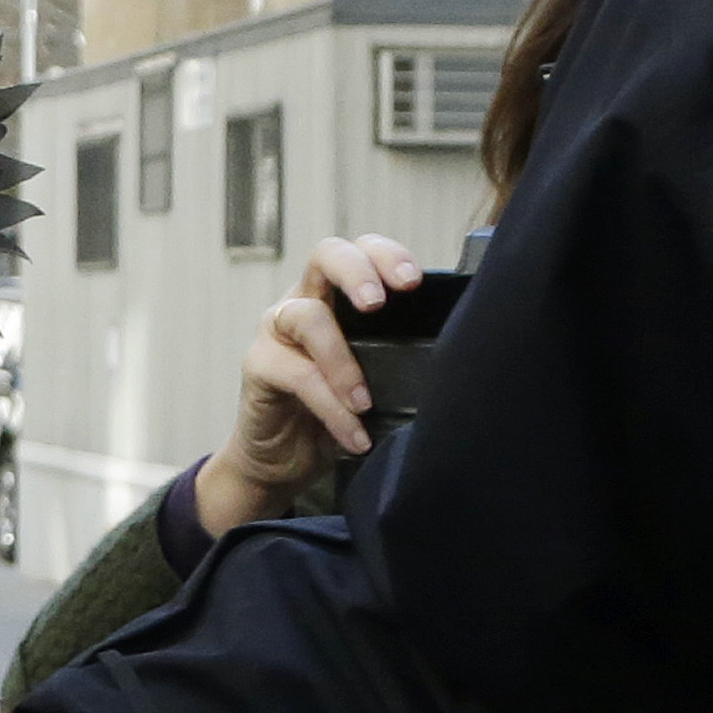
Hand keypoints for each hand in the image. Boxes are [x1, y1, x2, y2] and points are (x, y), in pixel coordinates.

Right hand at [190, 235, 423, 537]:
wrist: (285, 461)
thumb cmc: (339, 413)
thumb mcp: (377, 378)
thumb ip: (399, 357)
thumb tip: (454, 357)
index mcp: (339, 296)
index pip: (362, 251)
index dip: (387, 255)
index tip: (414, 281)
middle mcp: (305, 301)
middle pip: (326, 255)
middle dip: (356, 272)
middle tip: (378, 304)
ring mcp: (277, 331)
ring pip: (307, 316)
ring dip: (342, 361)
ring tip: (365, 403)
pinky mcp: (259, 366)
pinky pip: (296, 374)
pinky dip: (330, 407)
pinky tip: (353, 435)